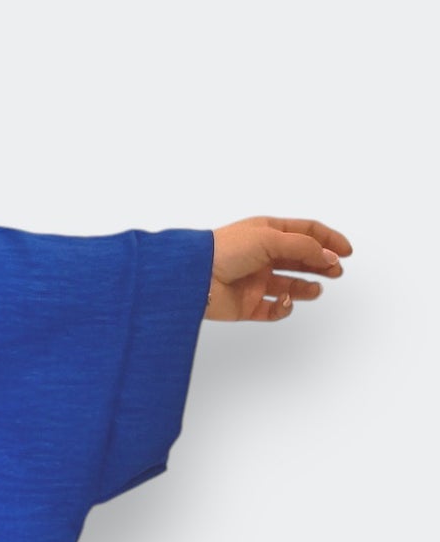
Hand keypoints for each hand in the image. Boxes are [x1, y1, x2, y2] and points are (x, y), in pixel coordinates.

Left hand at [205, 216, 352, 320]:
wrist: (194, 277)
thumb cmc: (227, 249)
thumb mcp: (270, 238)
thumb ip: (303, 247)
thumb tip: (329, 256)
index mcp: (267, 232)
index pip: (306, 233)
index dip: (329, 240)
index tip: (347, 252)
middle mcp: (263, 256)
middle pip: (301, 259)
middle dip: (321, 265)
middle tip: (336, 272)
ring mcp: (256, 281)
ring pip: (290, 285)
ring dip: (306, 288)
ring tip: (316, 290)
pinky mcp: (248, 305)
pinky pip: (273, 309)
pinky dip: (284, 307)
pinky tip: (285, 301)